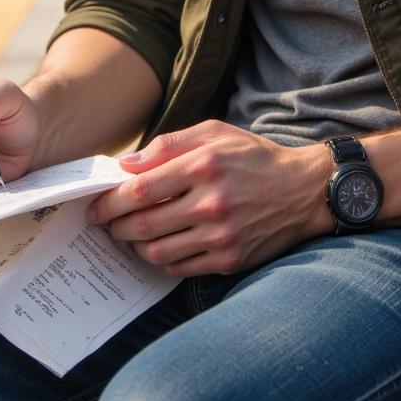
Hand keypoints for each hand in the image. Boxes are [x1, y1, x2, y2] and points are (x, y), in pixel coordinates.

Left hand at [86, 120, 332, 275]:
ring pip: (157, 250)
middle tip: (107, 224)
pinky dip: (163, 259)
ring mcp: (222, 235)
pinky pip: (180, 267)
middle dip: (115, 227)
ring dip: (135, 246)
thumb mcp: (215, 133)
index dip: (109, 202)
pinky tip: (163, 246)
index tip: (96, 206)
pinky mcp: (230, 259)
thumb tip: (126, 165)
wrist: (304, 190)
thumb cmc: (254, 158)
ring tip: (132, 236)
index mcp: (204, 165)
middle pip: (143, 224)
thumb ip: (169, 144)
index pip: (139, 190)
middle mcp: (212, 202)